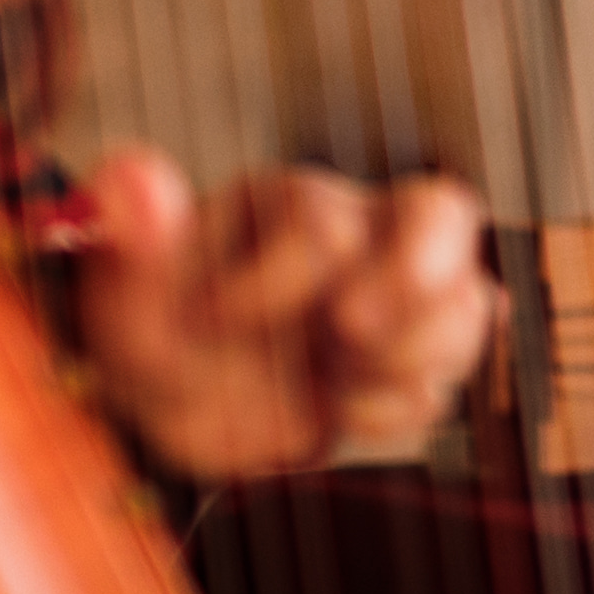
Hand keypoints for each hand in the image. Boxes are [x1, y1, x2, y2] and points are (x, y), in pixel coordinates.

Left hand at [76, 152, 498, 478]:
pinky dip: (398, 407)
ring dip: (409, 358)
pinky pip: (447, 378)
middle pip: (442, 213)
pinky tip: (341, 412)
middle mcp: (362, 235)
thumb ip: (131, 234)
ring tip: (336, 388)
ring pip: (467, 303)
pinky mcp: (412, 362)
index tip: (210, 321)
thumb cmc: (154, 331)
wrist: (179, 405)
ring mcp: (397, 300)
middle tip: (349, 331)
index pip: (320, 224)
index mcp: (290, 204)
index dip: (270, 284)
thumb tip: (132, 181)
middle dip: (414, 276)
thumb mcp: (126, 291)